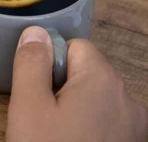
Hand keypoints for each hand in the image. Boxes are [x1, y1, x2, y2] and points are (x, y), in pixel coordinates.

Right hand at [7, 26, 147, 141]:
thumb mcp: (28, 107)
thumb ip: (31, 63)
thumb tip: (35, 32)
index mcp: (102, 81)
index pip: (74, 46)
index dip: (49, 63)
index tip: (37, 91)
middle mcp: (128, 99)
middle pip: (88, 73)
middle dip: (61, 87)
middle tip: (42, 118)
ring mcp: (135, 127)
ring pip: (97, 100)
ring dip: (75, 110)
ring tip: (56, 137)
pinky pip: (108, 123)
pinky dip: (90, 129)